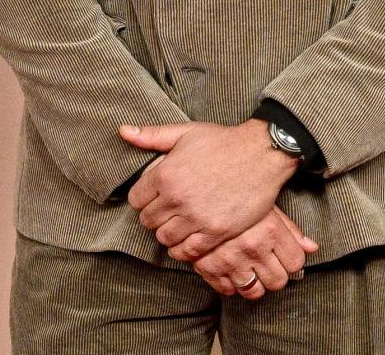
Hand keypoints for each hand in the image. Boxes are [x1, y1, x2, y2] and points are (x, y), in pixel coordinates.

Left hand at [119, 119, 299, 258]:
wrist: (261, 153)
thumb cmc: (223, 141)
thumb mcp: (186, 132)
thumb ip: (152, 135)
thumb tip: (123, 132)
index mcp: (166, 174)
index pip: (136, 200)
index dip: (143, 198)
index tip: (154, 196)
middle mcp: (177, 199)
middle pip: (148, 221)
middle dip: (154, 216)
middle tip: (167, 210)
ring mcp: (196, 218)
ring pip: (165, 239)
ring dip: (168, 233)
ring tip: (178, 223)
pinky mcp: (215, 232)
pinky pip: (188, 252)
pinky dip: (185, 248)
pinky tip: (190, 237)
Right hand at [190, 205, 318, 298]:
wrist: (199, 187)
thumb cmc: (238, 193)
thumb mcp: (267, 204)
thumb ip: (290, 229)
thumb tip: (312, 248)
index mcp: (269, 229)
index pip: (296, 263)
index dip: (293, 259)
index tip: (285, 253)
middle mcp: (252, 247)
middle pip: (278, 281)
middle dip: (277, 273)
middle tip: (269, 261)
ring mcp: (230, 260)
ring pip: (255, 292)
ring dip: (256, 283)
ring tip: (252, 267)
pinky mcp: (210, 268)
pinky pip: (229, 290)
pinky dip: (232, 284)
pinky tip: (233, 269)